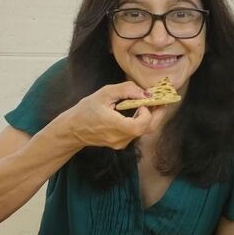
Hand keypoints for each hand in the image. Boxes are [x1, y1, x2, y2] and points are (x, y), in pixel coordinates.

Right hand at [51, 81, 165, 149]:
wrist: (73, 129)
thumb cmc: (86, 109)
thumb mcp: (104, 93)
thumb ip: (126, 90)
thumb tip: (146, 93)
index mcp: (114, 125)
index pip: (140, 125)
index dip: (147, 113)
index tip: (143, 101)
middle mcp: (120, 138)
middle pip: (148, 129)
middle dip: (158, 114)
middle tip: (160, 100)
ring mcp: (121, 143)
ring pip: (144, 131)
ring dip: (150, 116)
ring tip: (149, 102)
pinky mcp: (121, 144)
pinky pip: (137, 132)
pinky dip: (142, 121)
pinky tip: (139, 110)